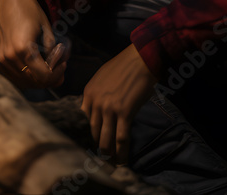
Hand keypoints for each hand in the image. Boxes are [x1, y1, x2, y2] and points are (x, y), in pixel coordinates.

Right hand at [0, 0, 65, 87]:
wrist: (8, 0)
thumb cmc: (30, 12)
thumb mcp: (47, 30)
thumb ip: (52, 53)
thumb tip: (56, 68)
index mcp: (22, 49)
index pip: (44, 76)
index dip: (57, 74)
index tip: (63, 64)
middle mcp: (8, 57)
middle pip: (34, 81)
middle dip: (49, 78)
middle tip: (58, 67)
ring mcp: (0, 59)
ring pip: (23, 81)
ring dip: (37, 78)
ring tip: (46, 66)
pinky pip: (13, 76)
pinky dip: (25, 76)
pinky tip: (34, 67)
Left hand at [81, 44, 156, 162]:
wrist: (139, 61)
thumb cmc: (123, 68)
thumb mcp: (101, 79)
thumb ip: (96, 94)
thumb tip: (94, 109)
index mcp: (88, 93)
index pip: (87, 119)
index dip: (94, 132)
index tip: (99, 140)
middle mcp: (95, 102)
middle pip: (95, 131)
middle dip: (99, 146)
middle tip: (104, 157)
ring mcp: (109, 108)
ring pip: (106, 138)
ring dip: (109, 153)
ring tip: (112, 164)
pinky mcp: (124, 113)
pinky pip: (121, 137)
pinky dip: (122, 151)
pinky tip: (123, 160)